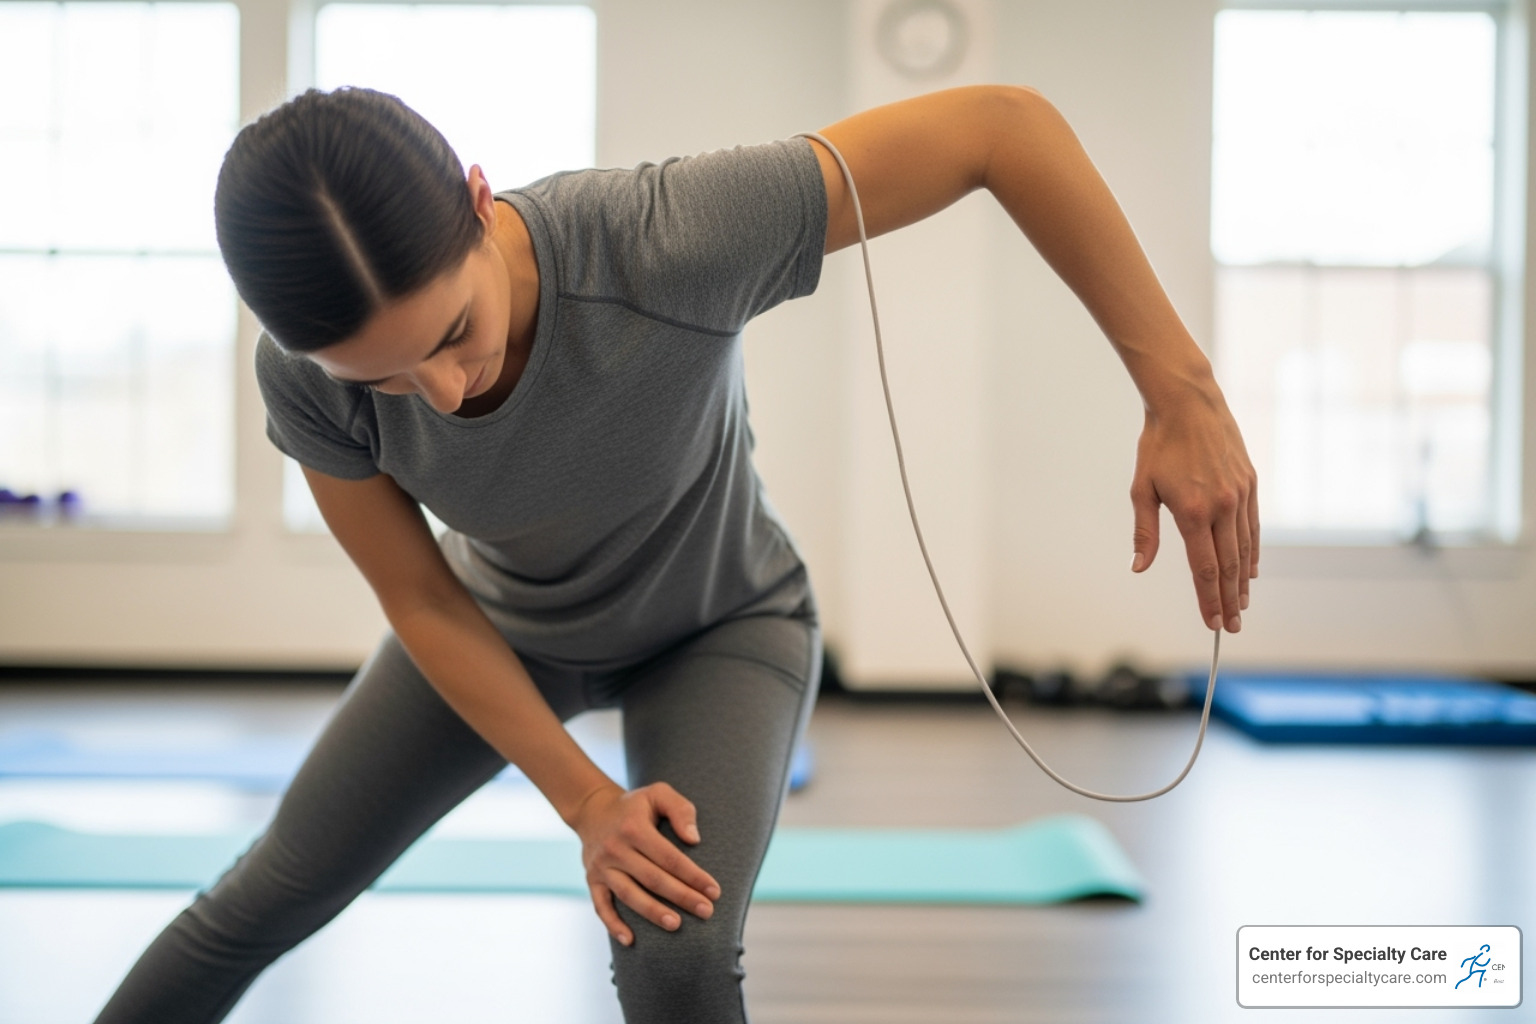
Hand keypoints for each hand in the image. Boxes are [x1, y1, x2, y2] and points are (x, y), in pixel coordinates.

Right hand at [568, 781, 720, 946]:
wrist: (592, 809)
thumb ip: (680, 810)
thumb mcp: (659, 793)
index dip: (693, 875)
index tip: (714, 891)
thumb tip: (694, 840)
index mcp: (634, 827)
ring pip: (628, 895)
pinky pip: (600, 906)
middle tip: (707, 912)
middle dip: (682, 897)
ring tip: (676, 925)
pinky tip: (631, 941)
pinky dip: (613, 925)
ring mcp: (601, 866)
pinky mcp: (591, 880)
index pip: (669, 857)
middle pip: (653, 879)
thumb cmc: (635, 805)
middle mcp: (615, 848)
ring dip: (652, 912)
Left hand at [1129, 380, 1258, 632]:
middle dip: (1229, 601)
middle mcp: (1222, 507)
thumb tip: (1139, 567)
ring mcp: (1240, 495)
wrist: (1188, 403)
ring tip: (1242, 605)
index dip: (1208, 600)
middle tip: (1231, 627)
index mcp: (1192, 512)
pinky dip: (1252, 552)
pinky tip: (1250, 570)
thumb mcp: (1142, 489)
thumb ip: (1145, 532)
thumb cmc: (1159, 445)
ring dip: (1243, 582)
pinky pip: (1253, 527)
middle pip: (1229, 567)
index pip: (1204, 569)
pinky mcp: (1250, 483)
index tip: (1212, 623)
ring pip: (1244, 549)